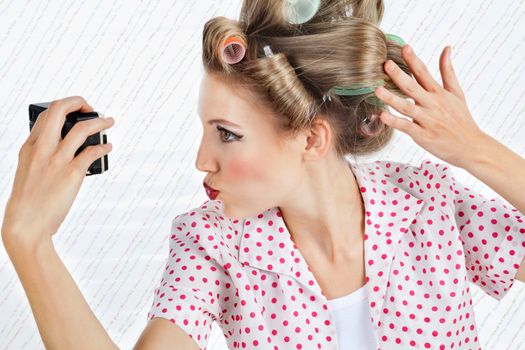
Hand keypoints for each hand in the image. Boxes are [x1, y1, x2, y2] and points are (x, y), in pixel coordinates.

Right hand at [1, 96, 114, 244]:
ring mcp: (57, 160)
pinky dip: (103, 147)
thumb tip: (68, 146)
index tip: (76, 109)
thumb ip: (43, 155)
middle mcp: (42, 148)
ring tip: (109, 122)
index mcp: (30, 147)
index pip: (46, 114)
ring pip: (82, 128)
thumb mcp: (29, 170)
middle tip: (91, 107)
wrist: (26, 224)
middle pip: (60, 109)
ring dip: (100, 122)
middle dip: (79, 102)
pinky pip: (92, 152)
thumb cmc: (29, 200)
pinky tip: (107, 148)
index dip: (63, 106)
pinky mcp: (72, 173)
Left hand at [373, 44, 487, 168]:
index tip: (404, 47)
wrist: (471, 147)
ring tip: (378, 90)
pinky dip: (395, 122)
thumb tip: (446, 48)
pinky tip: (383, 116)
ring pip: (406, 107)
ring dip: (392, 98)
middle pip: (412, 87)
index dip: (413, 60)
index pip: (424, 73)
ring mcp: (427, 120)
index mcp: (439, 93)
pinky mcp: (423, 135)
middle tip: (386, 64)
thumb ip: (448, 71)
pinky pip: (406, 127)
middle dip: (399, 75)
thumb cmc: (462, 119)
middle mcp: (432, 104)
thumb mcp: (457, 93)